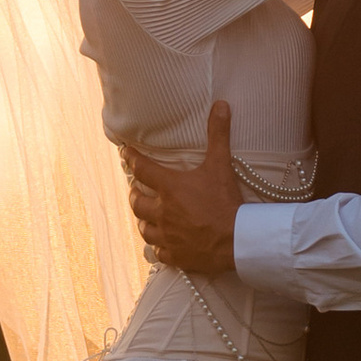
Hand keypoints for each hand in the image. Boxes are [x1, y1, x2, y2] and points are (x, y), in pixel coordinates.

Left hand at [126, 101, 241, 274]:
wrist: (236, 240)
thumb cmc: (226, 202)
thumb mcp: (221, 165)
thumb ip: (218, 134)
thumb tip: (220, 106)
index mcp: (170, 188)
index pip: (141, 169)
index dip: (130, 159)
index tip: (124, 153)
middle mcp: (162, 212)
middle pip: (137, 202)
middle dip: (135, 194)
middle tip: (137, 190)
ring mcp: (167, 236)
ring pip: (144, 228)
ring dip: (144, 220)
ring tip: (146, 217)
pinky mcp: (176, 255)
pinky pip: (159, 253)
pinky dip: (159, 248)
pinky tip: (162, 245)